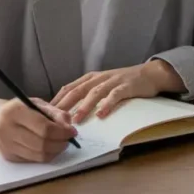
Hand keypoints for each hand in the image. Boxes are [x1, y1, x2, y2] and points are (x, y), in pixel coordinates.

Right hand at [0, 96, 76, 162]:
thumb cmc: (16, 109)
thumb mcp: (35, 103)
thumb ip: (54, 112)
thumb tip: (69, 126)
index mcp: (15, 111)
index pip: (44, 127)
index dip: (62, 132)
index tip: (72, 132)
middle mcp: (7, 128)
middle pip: (42, 143)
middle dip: (60, 143)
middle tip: (69, 140)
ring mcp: (5, 145)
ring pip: (38, 155)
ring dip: (55, 151)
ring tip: (61, 144)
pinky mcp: (6, 156)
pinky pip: (31, 160)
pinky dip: (44, 156)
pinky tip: (48, 148)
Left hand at [51, 60, 185, 122]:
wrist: (148, 74)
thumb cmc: (123, 83)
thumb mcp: (102, 85)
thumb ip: (87, 94)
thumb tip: (68, 112)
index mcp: (90, 78)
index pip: (69, 88)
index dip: (56, 100)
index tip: (45, 113)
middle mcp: (99, 78)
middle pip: (78, 90)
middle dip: (65, 104)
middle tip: (54, 118)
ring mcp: (112, 81)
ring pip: (94, 93)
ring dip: (84, 106)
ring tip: (76, 120)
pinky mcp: (126, 86)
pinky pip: (115, 96)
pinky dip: (107, 104)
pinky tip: (102, 114)